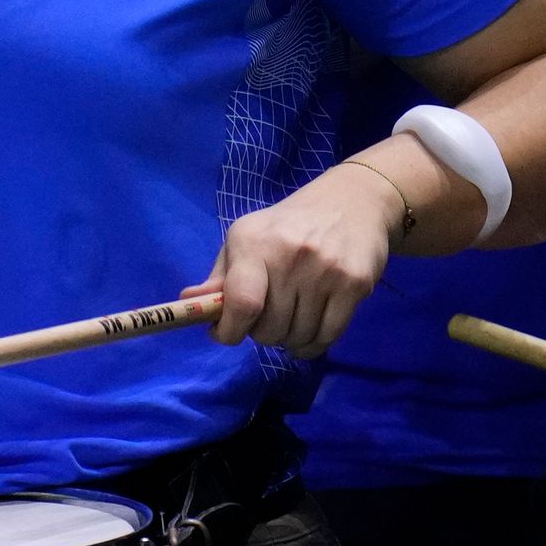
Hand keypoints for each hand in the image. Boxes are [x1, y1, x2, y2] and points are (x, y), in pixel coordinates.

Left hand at [186, 158, 402, 351]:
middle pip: (269, 329)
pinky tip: (310, 333)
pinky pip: (328, 336)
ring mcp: (327, 271)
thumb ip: (220, 275)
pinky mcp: (356, 284)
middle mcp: (292, 256)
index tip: (226, 334)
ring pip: (298, 337)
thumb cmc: (289, 225)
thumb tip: (189, 303)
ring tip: (291, 322)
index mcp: (255, 242)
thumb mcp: (248, 237)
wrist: (354, 201)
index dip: (229, 331)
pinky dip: (314, 345)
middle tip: (268, 318)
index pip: (242, 303)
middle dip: (262, 333)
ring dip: (289, 340)